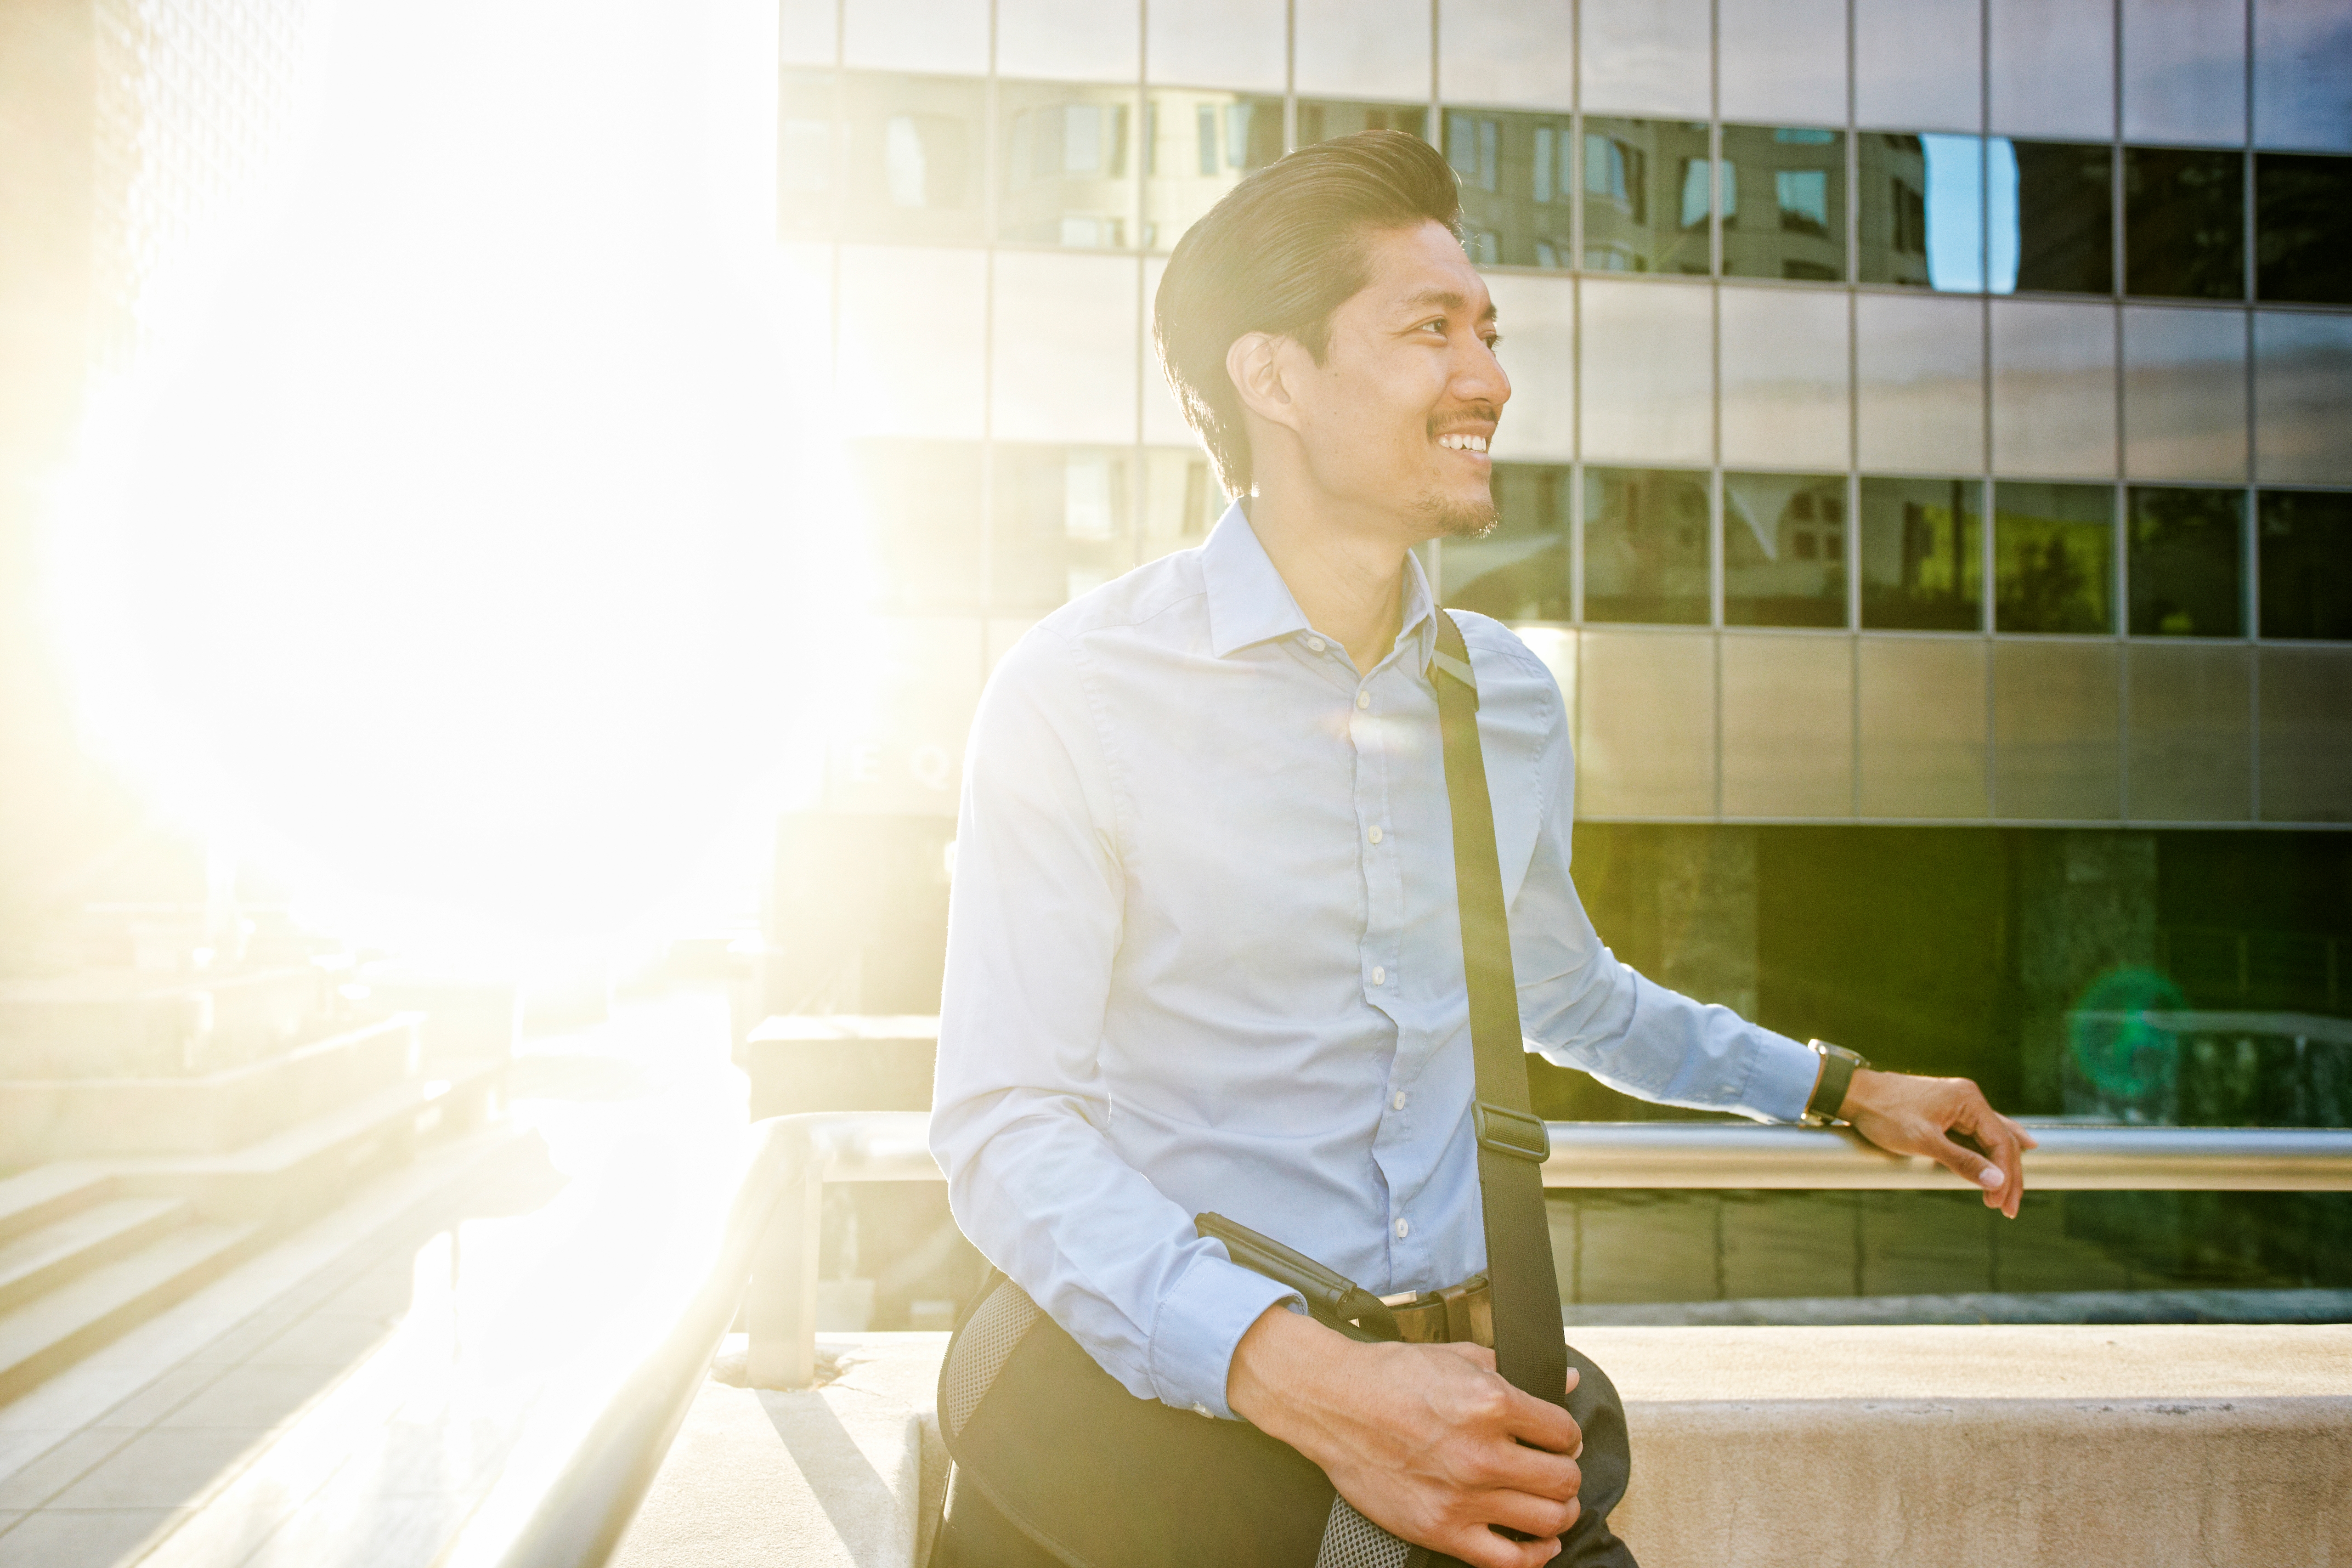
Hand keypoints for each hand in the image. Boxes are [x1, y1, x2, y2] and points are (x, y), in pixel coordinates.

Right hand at [1226, 1305, 1581, 1567]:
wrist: (1332, 1402)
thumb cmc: (1390, 1377)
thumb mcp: (1457, 1357)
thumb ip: (1515, 1370)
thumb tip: (1568, 1381)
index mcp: (1491, 1403)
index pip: (1564, 1432)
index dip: (1567, 1435)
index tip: (1558, 1439)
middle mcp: (1482, 1452)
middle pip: (1564, 1480)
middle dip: (1566, 1475)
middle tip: (1555, 1471)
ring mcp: (1463, 1496)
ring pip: (1549, 1521)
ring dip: (1559, 1514)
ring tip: (1550, 1504)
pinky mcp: (1442, 1529)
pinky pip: (1510, 1560)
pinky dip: (1535, 1556)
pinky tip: (1539, 1543)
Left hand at [1839, 1068, 2039, 1217]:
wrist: (1854, 1094)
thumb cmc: (1884, 1115)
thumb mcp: (1923, 1141)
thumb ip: (1961, 1161)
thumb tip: (1997, 1182)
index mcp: (1968, 1100)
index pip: (2001, 1142)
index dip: (2005, 1176)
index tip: (2001, 1204)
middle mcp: (1968, 1098)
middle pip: (2001, 1141)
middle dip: (2008, 1176)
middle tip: (2009, 1209)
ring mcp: (1958, 1104)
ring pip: (1991, 1138)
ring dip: (2000, 1167)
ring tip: (2010, 1194)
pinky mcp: (1946, 1111)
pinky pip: (1977, 1134)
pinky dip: (1990, 1151)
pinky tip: (2014, 1148)